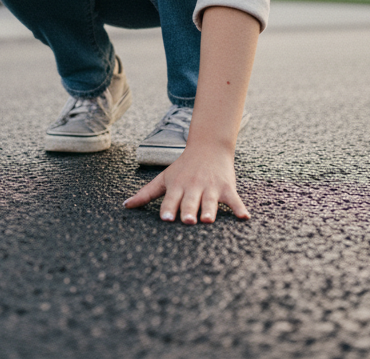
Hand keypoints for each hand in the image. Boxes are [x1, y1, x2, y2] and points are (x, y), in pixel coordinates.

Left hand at [123, 146, 249, 223]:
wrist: (208, 148)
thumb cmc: (182, 168)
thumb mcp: (164, 179)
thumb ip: (146, 194)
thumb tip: (125, 205)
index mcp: (177, 186)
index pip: (171, 199)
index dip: (168, 208)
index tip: (166, 218)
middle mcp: (193, 187)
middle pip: (190, 201)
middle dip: (189, 211)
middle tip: (188, 221)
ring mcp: (211, 187)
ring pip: (210, 201)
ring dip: (209, 210)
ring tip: (208, 220)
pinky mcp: (227, 188)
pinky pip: (234, 200)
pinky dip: (239, 208)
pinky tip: (244, 218)